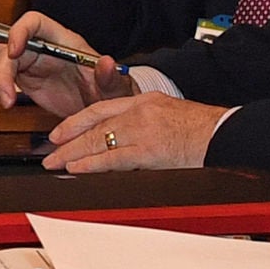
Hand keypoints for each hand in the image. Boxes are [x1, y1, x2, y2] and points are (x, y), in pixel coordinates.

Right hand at [0, 12, 111, 116]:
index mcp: (62, 41)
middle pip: (8, 45)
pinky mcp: (22, 78)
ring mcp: (30, 62)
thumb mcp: (114, 87)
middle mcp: (42, 47)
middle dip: (0, 70)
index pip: (34, 22)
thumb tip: (105, 62)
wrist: (101, 110)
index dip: (19, 32)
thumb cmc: (108, 92)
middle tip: (3, 96)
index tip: (13, 52)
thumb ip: (110, 77)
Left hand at [42, 91, 228, 171]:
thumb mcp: (166, 114)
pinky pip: (113, 157)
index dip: (75, 121)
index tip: (59, 133)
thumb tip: (120, 139)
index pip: (99, 108)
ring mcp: (142, 130)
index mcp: (141, 101)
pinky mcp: (149, 150)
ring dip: (72, 153)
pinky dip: (91, 163)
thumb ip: (142, 122)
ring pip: (98, 140)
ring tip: (54, 163)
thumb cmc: (200, 128)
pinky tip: (76, 168)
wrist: (221, 132)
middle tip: (48, 151)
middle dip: (67, 139)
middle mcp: (138, 111)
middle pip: (93, 125)